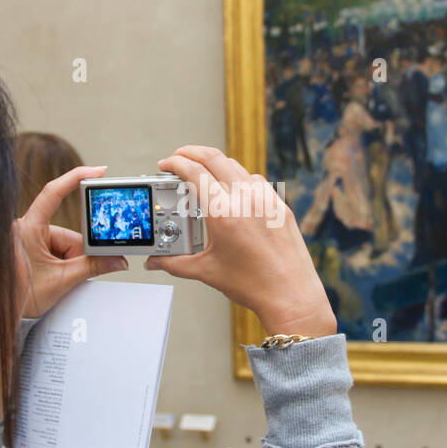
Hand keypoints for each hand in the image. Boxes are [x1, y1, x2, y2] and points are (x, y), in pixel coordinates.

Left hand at [17, 165, 127, 318]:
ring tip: (59, 280)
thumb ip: (92, 267)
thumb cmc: (18, 296)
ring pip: (65, 243)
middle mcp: (26, 228)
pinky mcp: (32, 247)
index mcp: (28, 228)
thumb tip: (117, 260)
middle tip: (72, 272)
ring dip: (70, 262)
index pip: (53, 193)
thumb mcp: (61, 280)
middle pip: (68, 233)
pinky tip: (57, 276)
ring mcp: (29, 238)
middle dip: (77, 254)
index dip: (76, 177)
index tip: (97, 172)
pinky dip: (64, 263)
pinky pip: (57, 249)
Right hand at [143, 145, 336, 337]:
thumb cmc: (253, 285)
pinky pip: (256, 181)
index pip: (194, 172)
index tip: (166, 164)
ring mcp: (266, 199)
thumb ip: (175, 263)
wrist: (290, 295)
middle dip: (191, 153)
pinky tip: (232, 190)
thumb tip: (155, 261)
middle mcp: (246, 200)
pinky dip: (239, 178)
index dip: (175, 163)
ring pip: (236, 166)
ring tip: (203, 173)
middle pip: (214, 158)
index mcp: (224, 213)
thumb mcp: (207, 271)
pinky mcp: (280, 205)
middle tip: (179, 158)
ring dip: (215, 164)